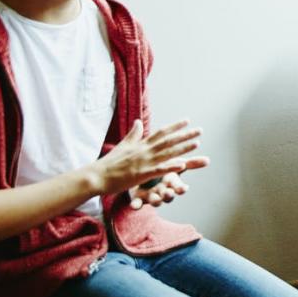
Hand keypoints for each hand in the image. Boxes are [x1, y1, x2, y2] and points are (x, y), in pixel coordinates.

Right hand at [89, 119, 207, 198]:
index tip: (187, 121)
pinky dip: (170, 167)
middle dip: (185, 135)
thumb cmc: (110, 163)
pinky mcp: (141, 174)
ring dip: (182, 148)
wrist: (97, 176)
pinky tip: (182, 165)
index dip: (175, 126)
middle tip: (200, 130)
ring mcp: (143, 162)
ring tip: (197, 144)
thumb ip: (134, 134)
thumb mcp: (123, 145)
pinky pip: (159, 170)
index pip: (161, 132)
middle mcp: (144, 151)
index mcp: (141, 144)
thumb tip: (138, 121)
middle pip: (168, 141)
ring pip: (167, 153)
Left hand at [129, 163, 208, 209]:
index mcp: (171, 183)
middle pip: (168, 196)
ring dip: (156, 201)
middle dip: (169, 195)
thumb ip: (191, 163)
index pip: (179, 187)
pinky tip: (133, 206)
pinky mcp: (139, 199)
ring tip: (155, 198)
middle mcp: (163, 191)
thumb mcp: (176, 165)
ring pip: (155, 201)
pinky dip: (136, 205)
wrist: (143, 174)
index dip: (181, 189)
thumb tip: (208, 160)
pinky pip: (138, 204)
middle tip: (168, 193)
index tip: (184, 188)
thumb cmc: (162, 170)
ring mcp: (151, 196)